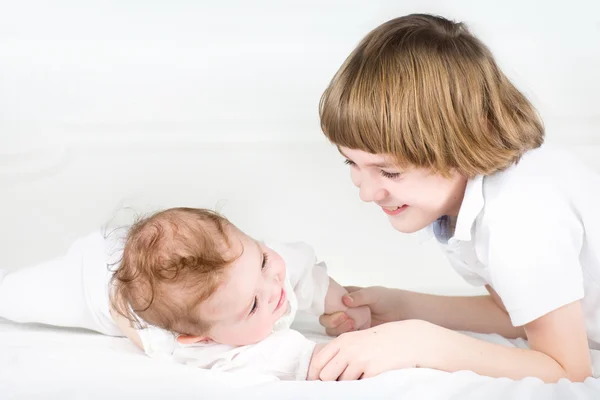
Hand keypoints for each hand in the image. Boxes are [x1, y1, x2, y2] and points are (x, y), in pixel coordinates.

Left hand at [307, 320, 425, 380]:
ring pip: (342, 384)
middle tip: (340, 382)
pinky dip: (363, 386)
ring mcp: (361, 360)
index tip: (316, 383)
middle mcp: (348, 349)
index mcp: (342, 341)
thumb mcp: (356, 340)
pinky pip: (360, 387)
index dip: (314, 376)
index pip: (317, 362)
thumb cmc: (380, 341)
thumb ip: (339, 353)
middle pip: (325, 376)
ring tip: (360, 377)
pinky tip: (371, 378)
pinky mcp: (373, 370)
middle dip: (331, 382)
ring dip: (349, 385)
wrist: (407, 339)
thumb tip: (322, 374)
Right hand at [319, 286, 401, 335]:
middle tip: (346, 320)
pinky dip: (345, 339)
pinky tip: (356, 334)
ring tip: (354, 326)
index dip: (328, 307)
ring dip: (338, 329)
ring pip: (332, 329)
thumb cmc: (388, 299)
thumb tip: (345, 299)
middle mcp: (343, 310)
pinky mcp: (354, 336)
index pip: (326, 301)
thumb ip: (360, 296)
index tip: (340, 311)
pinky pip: (342, 339)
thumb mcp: (374, 294)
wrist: (403, 314)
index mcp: (344, 296)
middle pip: (326, 318)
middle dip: (332, 321)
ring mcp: (348, 323)